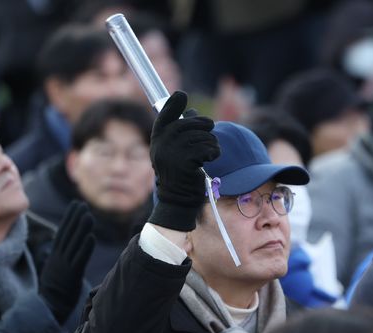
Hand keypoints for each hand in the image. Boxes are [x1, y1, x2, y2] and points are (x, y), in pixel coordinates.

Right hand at [39, 201, 94, 323]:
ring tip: (89, 215)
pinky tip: (91, 237)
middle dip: (75, 218)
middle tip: (82, 204)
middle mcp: (59, 259)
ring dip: (82, 229)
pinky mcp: (71, 276)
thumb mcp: (57, 273)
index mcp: (55, 257)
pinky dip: (85, 248)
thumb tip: (69, 252)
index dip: (69, 219)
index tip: (76, 206)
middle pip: (68, 235)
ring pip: (74, 244)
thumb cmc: (55, 294)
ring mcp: (65, 266)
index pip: (63, 234)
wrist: (48, 310)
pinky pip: (79, 260)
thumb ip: (63, 261)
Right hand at [148, 91, 220, 231]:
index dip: (174, 103)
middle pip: (190, 123)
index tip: (182, 94)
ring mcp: (172, 152)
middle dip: (206, 127)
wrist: (178, 199)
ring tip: (210, 154)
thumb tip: (192, 112)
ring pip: (203, 136)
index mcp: (159, 138)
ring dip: (212, 144)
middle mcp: (162, 142)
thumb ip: (183, 132)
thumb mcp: (177, 151)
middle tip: (211, 137)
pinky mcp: (184, 162)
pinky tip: (211, 159)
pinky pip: (207, 148)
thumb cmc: (180, 174)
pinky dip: (214, 152)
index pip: (165, 114)